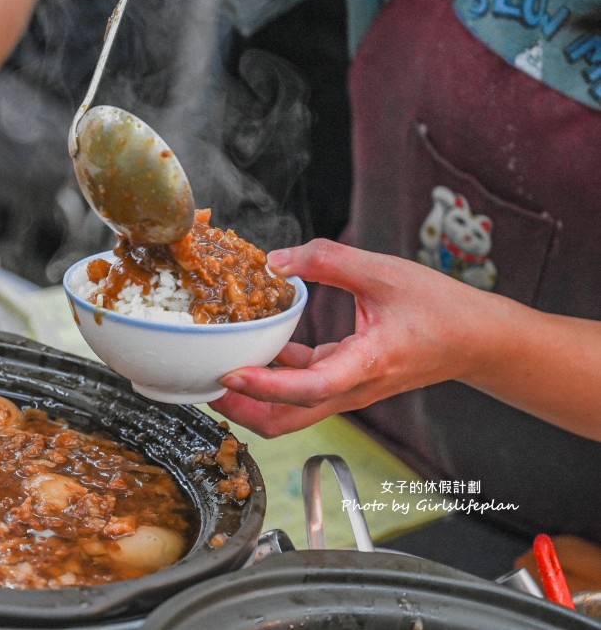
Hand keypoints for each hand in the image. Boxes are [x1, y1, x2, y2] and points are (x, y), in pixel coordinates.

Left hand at [209, 238, 482, 435]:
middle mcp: (353, 389)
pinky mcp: (345, 381)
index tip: (228, 374)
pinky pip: (302, 388)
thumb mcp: (385, 272)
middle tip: (204, 385)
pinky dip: (274, 376)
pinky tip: (259, 347)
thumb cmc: (441, 310)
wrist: (477, 339)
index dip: (264, 386)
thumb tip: (275, 261)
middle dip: (241, 409)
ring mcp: (348, 391)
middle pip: (286, 420)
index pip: (307, 388)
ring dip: (253, 397)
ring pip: (290, 411)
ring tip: (217, 369)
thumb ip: (328, 261)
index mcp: (366, 365)